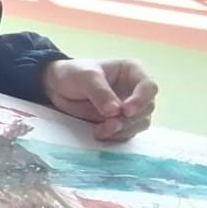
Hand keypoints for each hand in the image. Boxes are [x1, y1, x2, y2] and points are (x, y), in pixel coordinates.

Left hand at [42, 58, 157, 141]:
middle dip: (129, 119)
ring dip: (123, 130)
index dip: (141, 100)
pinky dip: (116, 135)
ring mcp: (130, 107)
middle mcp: (136, 90)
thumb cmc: (74, 74)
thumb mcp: (86, 77)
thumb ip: (100, 93)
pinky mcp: (121, 121)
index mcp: (133, 72)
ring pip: (139, 123)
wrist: (57, 87)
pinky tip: (100, 133)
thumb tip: (116, 112)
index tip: (125, 110)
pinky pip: (127, 132)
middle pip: (146, 108)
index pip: (149, 87)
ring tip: (101, 131)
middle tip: (110, 124)